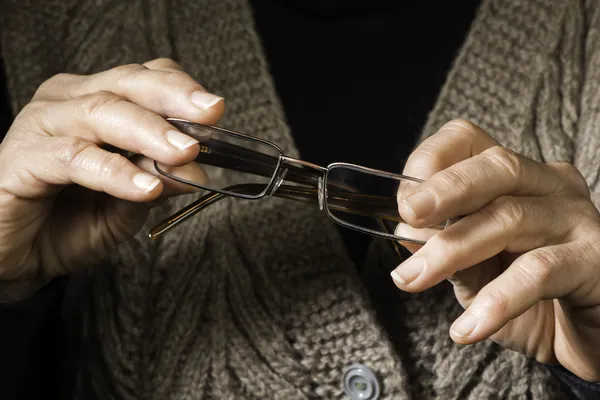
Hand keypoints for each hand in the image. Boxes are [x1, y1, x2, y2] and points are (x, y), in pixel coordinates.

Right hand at [0, 58, 223, 299]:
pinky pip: (74, 157)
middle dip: (173, 101)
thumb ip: (157, 179)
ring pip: (102, 113)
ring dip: (150, 133)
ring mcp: (41, 125)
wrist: (16, 257)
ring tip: (184, 155)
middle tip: (210, 118)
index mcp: (96, 101)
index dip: (182, 89)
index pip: (145, 78)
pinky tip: (144, 188)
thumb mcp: (128, 202)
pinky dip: (114, 172)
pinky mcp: (22, 158)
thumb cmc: (70, 222)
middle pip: (127, 85)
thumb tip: (197, 169)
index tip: (216, 110)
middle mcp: (67, 102)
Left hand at [392, 119, 599, 381]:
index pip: (469, 140)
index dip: (430, 163)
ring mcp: (577, 219)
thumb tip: (405, 231)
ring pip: (509, 218)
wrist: (588, 338)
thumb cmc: (529, 297)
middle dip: (444, 191)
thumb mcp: (477, 269)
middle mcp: (550, 186)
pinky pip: (537, 273)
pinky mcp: (594, 260)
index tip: (404, 205)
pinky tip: (466, 328)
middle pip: (496, 167)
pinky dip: (495, 300)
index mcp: (515, 178)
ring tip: (412, 280)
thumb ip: (447, 244)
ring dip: (452, 250)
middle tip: (407, 217)